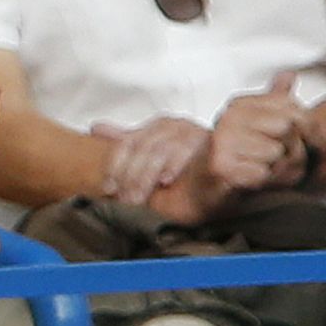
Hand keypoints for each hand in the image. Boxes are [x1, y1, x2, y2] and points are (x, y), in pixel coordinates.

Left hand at [94, 116, 208, 205]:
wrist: (230, 164)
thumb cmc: (189, 162)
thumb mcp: (153, 150)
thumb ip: (126, 140)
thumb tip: (95, 128)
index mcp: (156, 127)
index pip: (128, 143)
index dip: (116, 166)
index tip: (108, 188)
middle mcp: (172, 126)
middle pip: (142, 149)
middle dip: (130, 177)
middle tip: (124, 200)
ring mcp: (191, 131)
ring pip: (160, 151)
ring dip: (146, 177)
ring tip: (138, 198)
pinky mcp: (210, 142)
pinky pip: (189, 152)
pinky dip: (174, 166)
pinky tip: (165, 182)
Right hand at [150, 73, 308, 223]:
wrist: (200, 188)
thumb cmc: (235, 158)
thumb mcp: (255, 125)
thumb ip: (274, 101)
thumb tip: (289, 75)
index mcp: (240, 105)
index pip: (295, 109)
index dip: (306, 131)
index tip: (294, 142)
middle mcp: (229, 117)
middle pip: (287, 129)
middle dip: (292, 152)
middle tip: (275, 161)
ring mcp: (222, 140)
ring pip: (277, 154)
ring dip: (277, 170)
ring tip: (260, 171)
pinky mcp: (221, 165)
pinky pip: (263, 174)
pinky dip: (262, 183)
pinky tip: (249, 181)